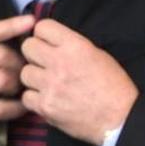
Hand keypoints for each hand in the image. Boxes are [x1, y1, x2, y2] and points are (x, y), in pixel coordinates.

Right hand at [0, 15, 33, 145]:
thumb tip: (8, 40)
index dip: (10, 25)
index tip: (30, 21)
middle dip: (17, 62)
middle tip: (21, 71)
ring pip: (2, 78)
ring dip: (17, 84)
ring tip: (16, 89)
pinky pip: (0, 108)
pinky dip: (16, 107)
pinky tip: (20, 107)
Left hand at [18, 17, 138, 145]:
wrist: (119, 118)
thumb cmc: (114, 86)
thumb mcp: (98, 55)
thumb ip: (72, 46)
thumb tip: (51, 42)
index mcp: (75, 46)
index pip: (42, 27)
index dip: (44, 35)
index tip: (48, 43)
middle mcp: (60, 62)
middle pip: (28, 47)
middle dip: (35, 54)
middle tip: (44, 63)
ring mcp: (51, 86)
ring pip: (25, 73)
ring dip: (34, 77)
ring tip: (48, 84)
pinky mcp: (46, 107)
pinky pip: (27, 96)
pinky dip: (35, 99)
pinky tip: (48, 99)